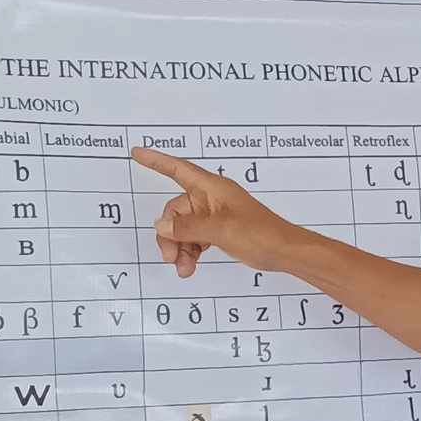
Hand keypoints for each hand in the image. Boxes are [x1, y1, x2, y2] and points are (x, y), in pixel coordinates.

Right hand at [133, 149, 298, 277]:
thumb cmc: (259, 234)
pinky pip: (195, 236)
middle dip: (169, 234)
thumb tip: (162, 226)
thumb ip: (188, 227)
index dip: (155, 161)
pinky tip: (190, 265)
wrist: (284, 252)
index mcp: (212, 188)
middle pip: (176, 210)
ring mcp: (215, 215)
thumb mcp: (220, 230)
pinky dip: (190, 250)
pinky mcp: (220, 230)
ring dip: (180, 247)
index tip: (136, 153)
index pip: (177, 169)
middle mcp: (211, 198)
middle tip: (170, 257)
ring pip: (184, 227)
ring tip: (183, 268)